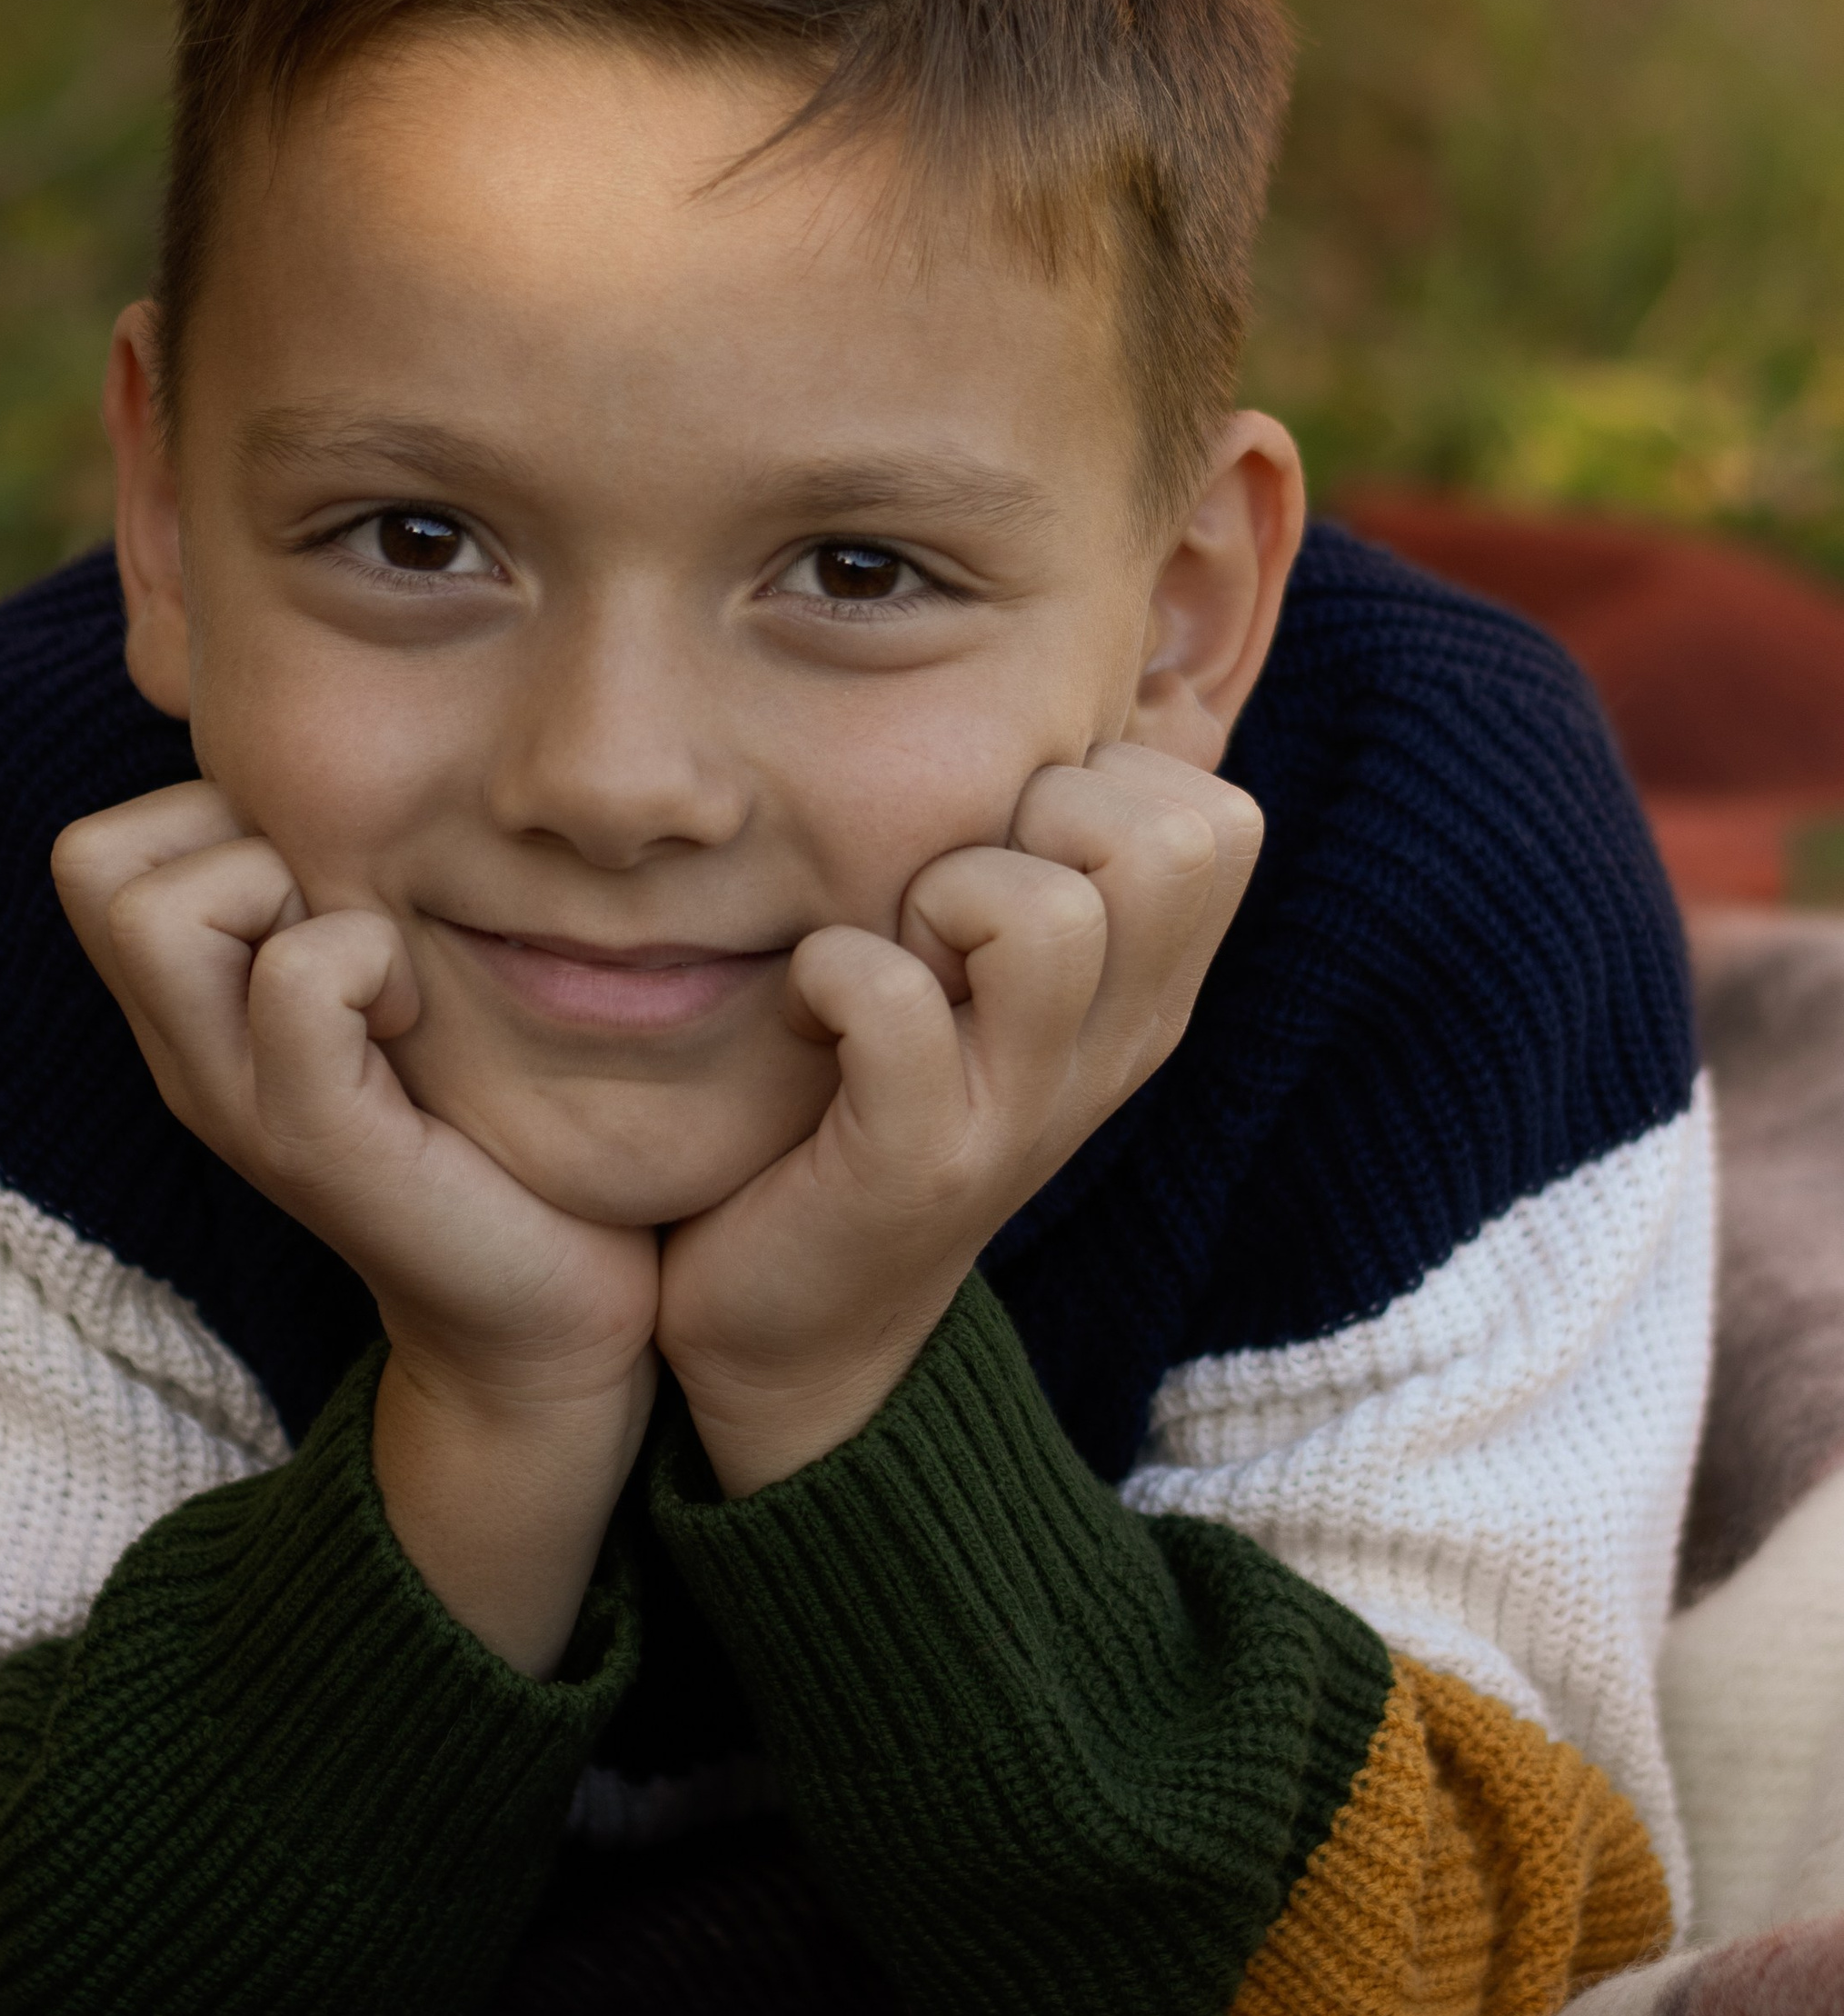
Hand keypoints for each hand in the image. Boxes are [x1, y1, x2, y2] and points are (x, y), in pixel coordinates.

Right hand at [53, 783, 657, 1672]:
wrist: (543, 1309)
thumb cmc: (489, 1117)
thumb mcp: (393, 977)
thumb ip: (344, 885)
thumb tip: (343, 755)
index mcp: (190, 1011)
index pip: (100, 846)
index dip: (210, 815)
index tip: (327, 883)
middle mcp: (183, 1055)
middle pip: (94, 860)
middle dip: (231, 836)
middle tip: (343, 912)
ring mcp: (234, 1105)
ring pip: (166, 906)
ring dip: (294, 890)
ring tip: (380, 967)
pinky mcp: (314, 1144)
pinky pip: (297, 979)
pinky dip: (368, 958)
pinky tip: (416, 1017)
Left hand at [656, 745, 1262, 1497]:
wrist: (800, 1329)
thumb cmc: (882, 1093)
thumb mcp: (991, 968)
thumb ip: (1045, 843)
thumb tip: (1099, 687)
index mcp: (1148, 989)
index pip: (1214, 808)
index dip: (1096, 780)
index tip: (1004, 847)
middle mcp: (1118, 1046)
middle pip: (1170, 838)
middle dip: (1032, 818)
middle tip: (943, 896)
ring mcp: (1029, 1112)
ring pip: (1045, 912)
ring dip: (934, 896)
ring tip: (889, 952)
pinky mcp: (922, 1166)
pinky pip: (892, 1003)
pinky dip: (829, 975)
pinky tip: (808, 1008)